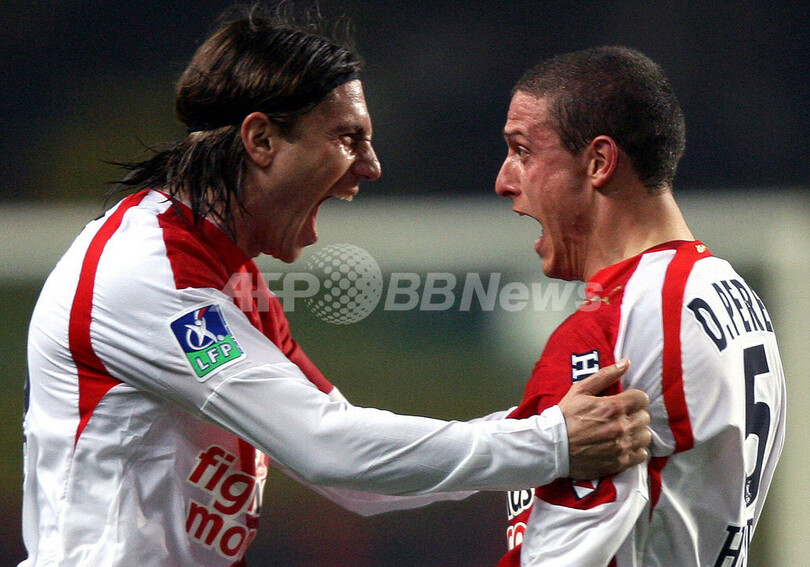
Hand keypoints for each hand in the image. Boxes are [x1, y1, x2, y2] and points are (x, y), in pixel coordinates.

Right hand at [558, 359, 650, 479]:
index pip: (642, 398)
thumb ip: (605, 375)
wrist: (552, 446)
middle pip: (645, 417)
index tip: (625, 402)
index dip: (634, 399)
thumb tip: (626, 362)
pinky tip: (622, 446)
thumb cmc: (565, 416)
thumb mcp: (580, 390)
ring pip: (645, 436)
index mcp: (613, 407)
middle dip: (635, 415)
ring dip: (636, 432)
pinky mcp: (619, 462)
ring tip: (622, 432)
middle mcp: (621, 427)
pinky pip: (641, 455)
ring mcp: (621, 446)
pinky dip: (635, 450)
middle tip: (621, 417)